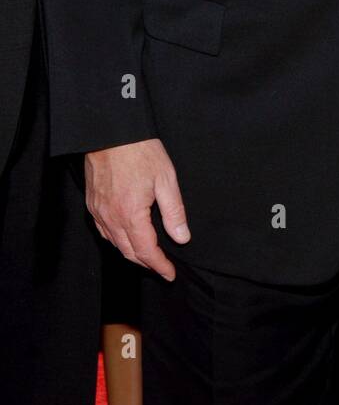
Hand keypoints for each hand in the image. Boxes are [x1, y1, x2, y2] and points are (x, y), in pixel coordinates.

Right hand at [85, 138, 189, 280]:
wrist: (110, 131)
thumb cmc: (139, 150)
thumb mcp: (166, 178)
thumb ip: (174, 211)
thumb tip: (182, 237)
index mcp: (131, 214)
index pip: (146, 251)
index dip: (159, 266)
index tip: (170, 273)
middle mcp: (111, 217)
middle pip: (129, 252)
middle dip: (147, 263)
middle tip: (162, 268)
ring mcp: (98, 211)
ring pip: (115, 243)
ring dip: (131, 253)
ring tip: (148, 256)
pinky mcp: (92, 203)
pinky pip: (103, 231)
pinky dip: (117, 240)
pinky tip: (126, 237)